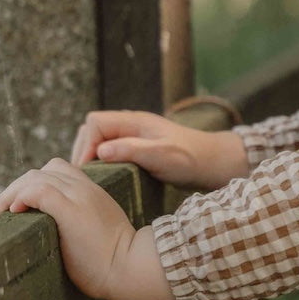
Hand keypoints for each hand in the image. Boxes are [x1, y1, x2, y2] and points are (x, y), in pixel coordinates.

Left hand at [0, 158, 135, 299]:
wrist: (131, 268)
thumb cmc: (114, 260)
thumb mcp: (97, 230)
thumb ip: (80, 222)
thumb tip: (57, 233)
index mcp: (92, 193)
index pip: (56, 171)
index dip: (31, 185)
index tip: (18, 208)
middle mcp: (86, 189)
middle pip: (40, 172)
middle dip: (14, 189)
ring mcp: (79, 198)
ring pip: (36, 178)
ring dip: (11, 193)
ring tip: (1, 215)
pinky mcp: (71, 211)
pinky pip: (39, 191)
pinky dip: (21, 197)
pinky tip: (14, 212)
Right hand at [70, 109, 248, 189]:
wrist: (214, 163)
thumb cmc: (191, 159)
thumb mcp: (162, 155)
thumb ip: (132, 150)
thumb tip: (100, 151)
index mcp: (135, 121)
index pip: (95, 123)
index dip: (86, 144)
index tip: (86, 169)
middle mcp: (132, 126)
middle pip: (93, 130)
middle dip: (84, 150)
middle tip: (83, 176)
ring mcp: (135, 137)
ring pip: (101, 141)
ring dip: (92, 156)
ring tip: (91, 178)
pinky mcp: (139, 149)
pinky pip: (112, 151)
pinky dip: (103, 161)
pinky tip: (105, 177)